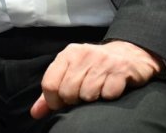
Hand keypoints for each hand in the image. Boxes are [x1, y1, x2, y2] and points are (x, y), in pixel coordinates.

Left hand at [29, 40, 162, 119]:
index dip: (54, 101)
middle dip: (75, 101)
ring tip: (98, 90)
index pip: (50, 84)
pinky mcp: (121, 69)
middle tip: (83, 96)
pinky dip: (109, 96)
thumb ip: (51, 92)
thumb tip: (35, 113)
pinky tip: (111, 87)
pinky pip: (108, 94)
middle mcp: (84, 54)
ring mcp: (103, 61)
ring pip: (88, 95)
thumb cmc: (95, 66)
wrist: (130, 53)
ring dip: (93, 98)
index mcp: (68, 54)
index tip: (63, 103)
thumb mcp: (71, 72)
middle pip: (68, 92)